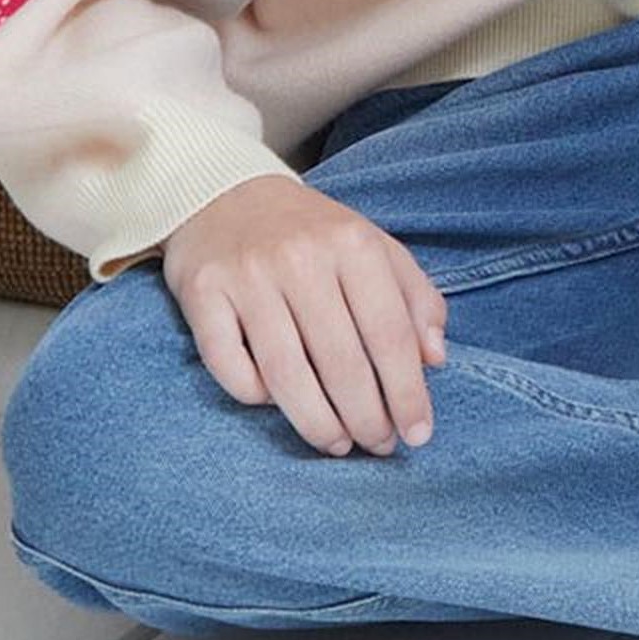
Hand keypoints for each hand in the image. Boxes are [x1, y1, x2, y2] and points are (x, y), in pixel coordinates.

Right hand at [160, 174, 449, 457]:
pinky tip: (277, 404)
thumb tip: (436, 360)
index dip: (407, 391)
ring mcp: (248, 276)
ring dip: (318, 424)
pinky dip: (255, 396)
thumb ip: (414, 297)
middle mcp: (301, 257)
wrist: (224, 193)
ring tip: (338, 445)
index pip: (389, 333)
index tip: (418, 434)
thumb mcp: (372, 246)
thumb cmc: (311, 233)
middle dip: (367, 418)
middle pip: (341, 361)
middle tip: (378, 446)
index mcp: (352, 243)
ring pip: (287, 374)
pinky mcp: (203, 293)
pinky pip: (231, 366)